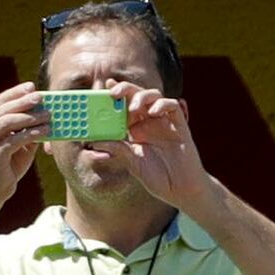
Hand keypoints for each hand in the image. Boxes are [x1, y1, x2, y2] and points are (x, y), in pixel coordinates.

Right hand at [0, 84, 45, 205]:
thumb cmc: (6, 163)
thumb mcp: (15, 140)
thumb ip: (24, 126)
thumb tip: (44, 109)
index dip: (16, 93)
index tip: (32, 87)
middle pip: (3, 110)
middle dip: (24, 102)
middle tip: (41, 97)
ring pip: (7, 122)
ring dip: (30, 117)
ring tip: (48, 115)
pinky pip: (14, 140)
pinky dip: (31, 133)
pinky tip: (45, 131)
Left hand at [105, 85, 213, 212]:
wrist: (180, 189)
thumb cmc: (156, 177)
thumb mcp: (132, 163)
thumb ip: (117, 149)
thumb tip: (94, 140)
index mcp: (135, 129)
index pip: (124, 106)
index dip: (116, 93)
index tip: (105, 85)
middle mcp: (149, 122)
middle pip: (137, 95)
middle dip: (125, 89)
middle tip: (113, 92)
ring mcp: (164, 122)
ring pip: (155, 96)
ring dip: (142, 96)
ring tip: (132, 107)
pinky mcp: (180, 125)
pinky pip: (172, 106)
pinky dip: (162, 104)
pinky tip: (153, 112)